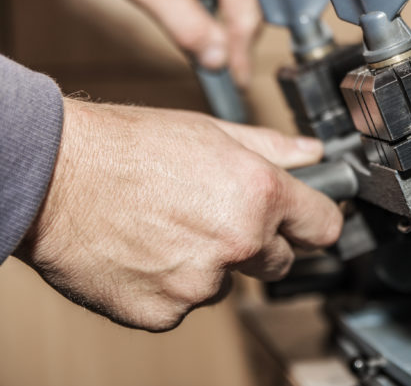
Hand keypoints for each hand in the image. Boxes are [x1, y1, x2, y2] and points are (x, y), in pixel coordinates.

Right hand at [14, 99, 342, 331]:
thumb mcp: (211, 132)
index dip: (316, 221)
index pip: (323, 227)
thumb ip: (272, 148)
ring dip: (212, 264)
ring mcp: (200, 284)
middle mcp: (238, 243)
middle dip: (260, 242)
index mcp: (258, 194)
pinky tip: (149, 251)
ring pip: (228, 283)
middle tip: (220, 215)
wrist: (53, 177)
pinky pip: (186, 304)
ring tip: (171, 227)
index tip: (307, 221)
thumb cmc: (127, 147)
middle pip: (279, 261)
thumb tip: (312, 153)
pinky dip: (173, 284)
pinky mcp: (164, 312)